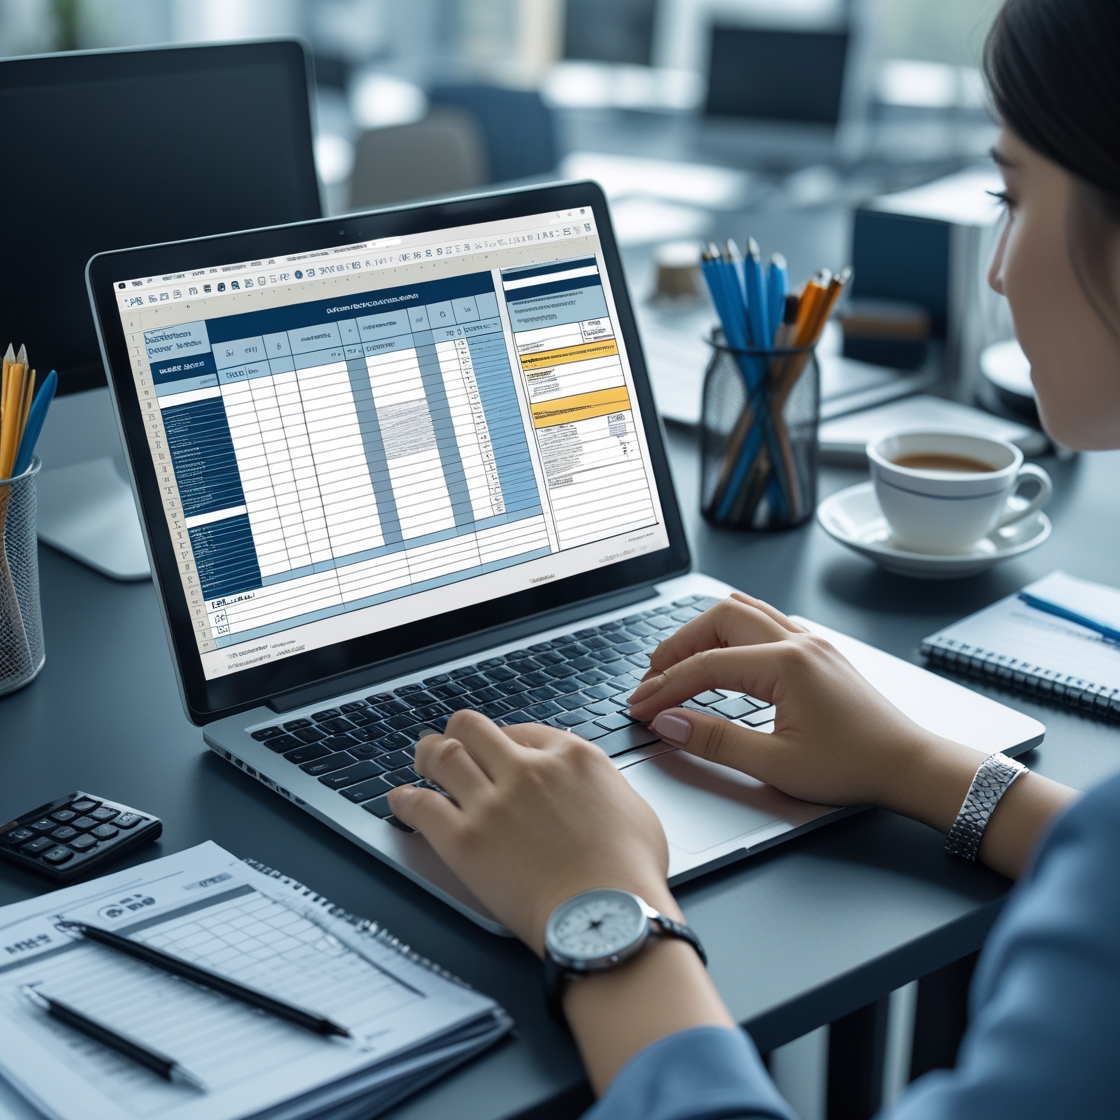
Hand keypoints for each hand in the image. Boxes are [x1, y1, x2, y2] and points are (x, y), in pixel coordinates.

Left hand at [389, 711, 735, 1095]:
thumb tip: (594, 791)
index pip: (523, 730)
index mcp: (571, 757)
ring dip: (427, 754)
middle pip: (474, 728)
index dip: (504, 739)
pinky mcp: (465, 839)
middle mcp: (528, 769)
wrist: (608, 916)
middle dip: (458, 734)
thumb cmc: (631, 875)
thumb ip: (605, 790)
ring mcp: (494, 801)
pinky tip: (400, 800)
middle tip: (450, 744)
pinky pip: (421, 805)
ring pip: (443, 755)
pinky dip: (405, 799)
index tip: (497, 750)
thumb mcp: (636, 810)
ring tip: (421, 760)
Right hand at [627, 593, 1076, 877]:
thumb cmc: (854, 768)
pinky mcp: (816, 650)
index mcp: (786, 665)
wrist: (910, 766)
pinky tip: (720, 653)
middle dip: (676, 648)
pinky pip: (763, 619)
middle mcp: (797, 641)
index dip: (665, 687)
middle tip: (653, 682)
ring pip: (740, 611)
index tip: (640, 708)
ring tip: (677, 664)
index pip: (705, 666)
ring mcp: (809, 641)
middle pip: (716, 620)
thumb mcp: (776, 765)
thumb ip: (715, 741)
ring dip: (702, 633)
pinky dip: (730, 631)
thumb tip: (668, 722)